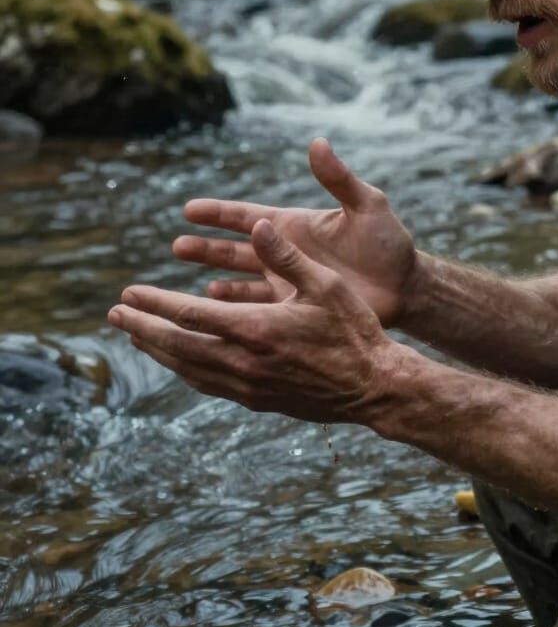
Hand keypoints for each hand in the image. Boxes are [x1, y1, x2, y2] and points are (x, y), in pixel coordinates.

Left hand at [109, 219, 410, 423]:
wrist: (373, 386)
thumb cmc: (354, 330)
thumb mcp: (326, 284)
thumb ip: (287, 256)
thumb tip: (257, 226)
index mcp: (256, 328)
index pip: (189, 314)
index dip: (155, 303)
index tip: (128, 293)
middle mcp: (244, 361)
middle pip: (176, 345)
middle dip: (142, 328)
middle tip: (115, 315)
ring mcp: (248, 385)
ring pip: (188, 369)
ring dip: (157, 351)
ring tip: (136, 337)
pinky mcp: (257, 400)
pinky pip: (208, 385)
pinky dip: (184, 370)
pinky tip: (179, 362)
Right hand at [173, 138, 417, 325]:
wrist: (406, 286)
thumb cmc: (389, 243)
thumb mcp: (367, 206)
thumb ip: (339, 179)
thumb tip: (318, 143)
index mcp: (296, 225)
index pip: (248, 216)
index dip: (218, 213)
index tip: (187, 209)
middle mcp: (286, 251)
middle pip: (236, 248)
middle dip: (205, 248)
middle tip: (176, 246)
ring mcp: (290, 280)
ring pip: (241, 280)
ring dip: (215, 279)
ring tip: (187, 286)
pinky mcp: (298, 307)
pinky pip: (260, 308)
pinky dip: (237, 308)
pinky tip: (216, 309)